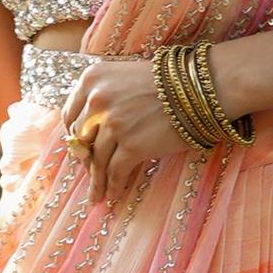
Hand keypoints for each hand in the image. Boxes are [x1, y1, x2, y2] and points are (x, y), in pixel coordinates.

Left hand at [58, 54, 176, 205]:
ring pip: (97, 160)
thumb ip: (105, 96)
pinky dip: (113, 187)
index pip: (71, 114)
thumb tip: (90, 131)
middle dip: (85, 160)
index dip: (75, 136)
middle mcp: (97, 99)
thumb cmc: (169, 81)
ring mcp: (114, 123)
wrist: (201, 86)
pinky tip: (114, 196)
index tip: (81, 149)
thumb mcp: (126, 77)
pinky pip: (115, 172)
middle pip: (81, 140)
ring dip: (97, 181)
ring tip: (98, 195)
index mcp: (92, 79)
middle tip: (90, 173)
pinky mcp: (132, 145)